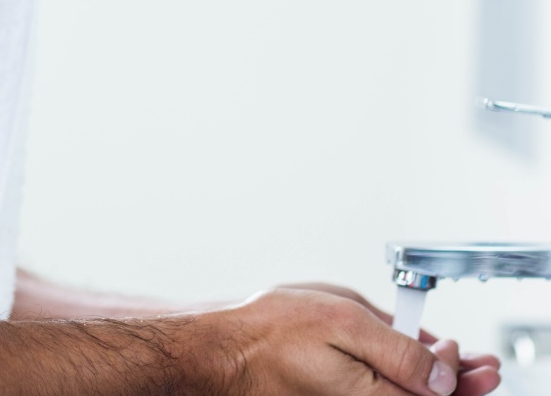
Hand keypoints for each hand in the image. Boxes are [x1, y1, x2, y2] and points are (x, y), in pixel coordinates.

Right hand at [280, 283, 500, 394]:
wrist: (230, 354)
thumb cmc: (274, 334)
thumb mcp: (344, 322)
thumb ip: (399, 350)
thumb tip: (444, 373)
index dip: (467, 379)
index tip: (478, 358)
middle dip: (459, 384)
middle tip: (481, 365)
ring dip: (433, 383)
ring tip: (447, 358)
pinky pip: (380, 395)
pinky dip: (402, 382)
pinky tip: (407, 363)